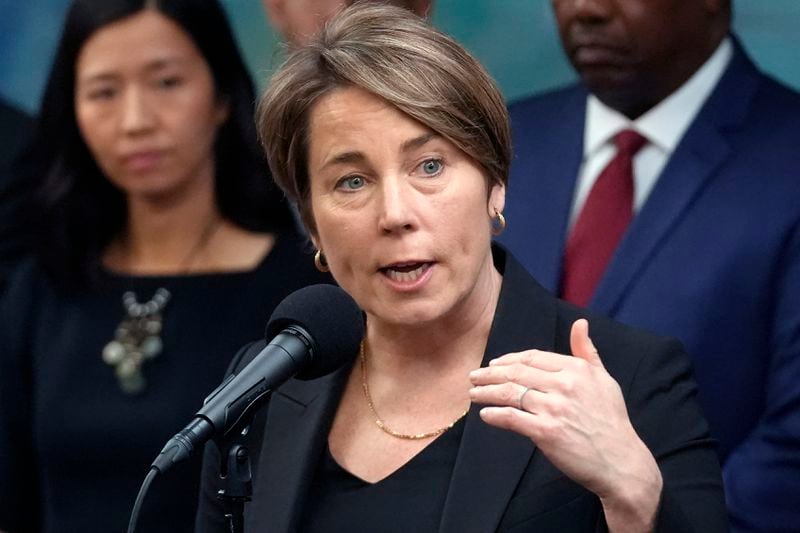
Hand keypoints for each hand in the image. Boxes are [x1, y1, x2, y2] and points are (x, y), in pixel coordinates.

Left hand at [468, 319, 661, 531]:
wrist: (620, 460)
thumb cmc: (611, 420)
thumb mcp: (604, 379)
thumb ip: (587, 351)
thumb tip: (580, 323)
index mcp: (577, 369)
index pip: (532, 357)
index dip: (509, 360)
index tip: (494, 364)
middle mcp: (565, 385)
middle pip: (517, 372)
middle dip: (490, 374)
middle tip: (474, 377)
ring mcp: (555, 408)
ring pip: (511, 393)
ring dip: (487, 392)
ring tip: (473, 393)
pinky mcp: (547, 432)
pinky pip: (513, 418)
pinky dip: (495, 415)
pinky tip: (485, 414)